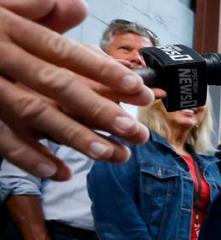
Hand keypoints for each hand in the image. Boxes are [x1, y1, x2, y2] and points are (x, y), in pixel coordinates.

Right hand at [0, 6, 152, 180]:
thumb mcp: (5, 3)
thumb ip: (41, 6)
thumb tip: (79, 9)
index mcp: (11, 29)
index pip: (62, 51)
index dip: (101, 70)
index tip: (137, 88)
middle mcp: (0, 56)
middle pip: (56, 84)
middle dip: (98, 109)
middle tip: (133, 130)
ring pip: (33, 112)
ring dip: (71, 135)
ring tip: (108, 153)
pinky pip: (1, 135)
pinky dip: (28, 155)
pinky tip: (59, 171)